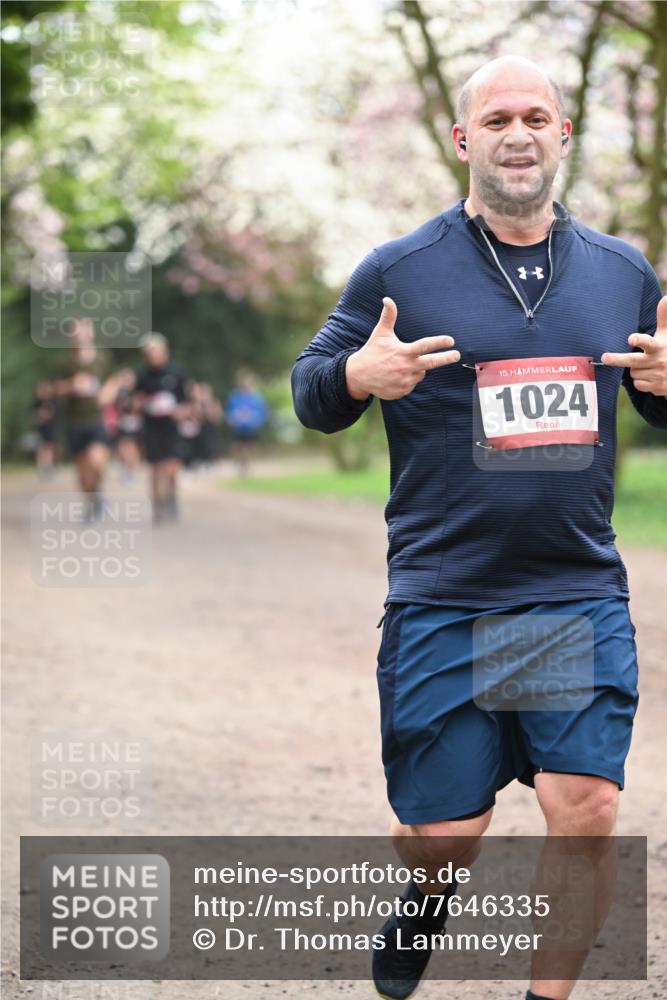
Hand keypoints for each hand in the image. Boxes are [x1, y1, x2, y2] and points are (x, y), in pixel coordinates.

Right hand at [345, 297, 459, 400]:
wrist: (359, 376)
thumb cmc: (372, 352)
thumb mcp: (380, 333)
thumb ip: (388, 316)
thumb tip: (387, 299)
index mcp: (404, 352)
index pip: (425, 346)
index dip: (439, 342)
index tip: (451, 341)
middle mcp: (407, 367)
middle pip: (432, 363)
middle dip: (446, 358)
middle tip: (457, 355)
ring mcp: (405, 381)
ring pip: (421, 373)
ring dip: (417, 368)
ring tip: (401, 365)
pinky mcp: (402, 391)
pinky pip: (412, 383)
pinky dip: (408, 379)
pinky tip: (395, 375)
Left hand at [601, 295, 666, 396]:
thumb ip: (664, 317)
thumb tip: (666, 297)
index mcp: (659, 346)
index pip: (648, 342)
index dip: (639, 340)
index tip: (631, 339)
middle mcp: (659, 361)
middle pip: (633, 361)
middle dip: (617, 359)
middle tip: (604, 357)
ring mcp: (658, 376)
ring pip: (634, 374)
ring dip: (636, 370)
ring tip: (647, 366)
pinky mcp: (657, 388)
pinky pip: (638, 385)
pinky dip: (641, 381)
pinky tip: (650, 376)